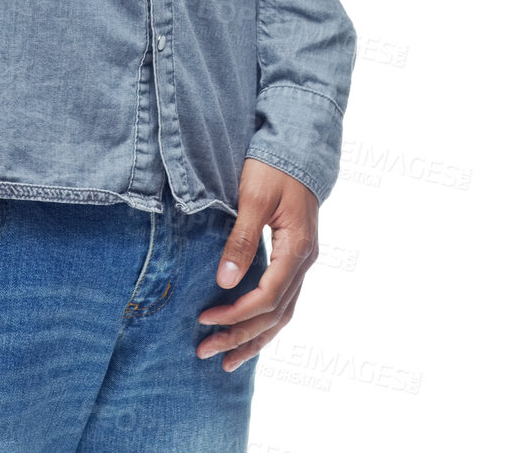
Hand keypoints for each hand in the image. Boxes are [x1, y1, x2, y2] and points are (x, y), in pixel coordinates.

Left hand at [196, 158, 318, 370]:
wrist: (297, 149)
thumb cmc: (273, 168)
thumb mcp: (254, 198)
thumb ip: (241, 239)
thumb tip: (225, 282)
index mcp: (296, 248)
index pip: (268, 296)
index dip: (237, 314)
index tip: (206, 320)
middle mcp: (304, 261)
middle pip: (275, 314)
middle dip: (240, 336)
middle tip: (205, 350)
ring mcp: (302, 262)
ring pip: (282, 314)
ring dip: (254, 338)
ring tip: (226, 360)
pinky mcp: (294, 259)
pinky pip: (283, 301)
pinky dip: (265, 323)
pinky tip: (247, 335)